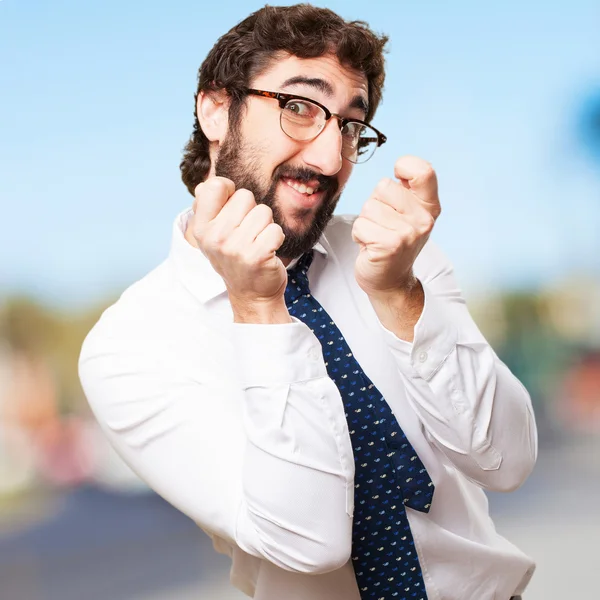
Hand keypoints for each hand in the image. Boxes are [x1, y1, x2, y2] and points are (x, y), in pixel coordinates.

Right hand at [186, 177, 287, 304]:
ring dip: (265, 225)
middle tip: (247, 234)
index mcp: (201, 228)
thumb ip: (208, 208)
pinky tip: (267, 251)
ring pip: (264, 211)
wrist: (251, 295)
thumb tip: (205, 185)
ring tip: (257, 243)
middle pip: (245, 196)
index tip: (233, 210)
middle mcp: (215, 237)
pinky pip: (276, 229)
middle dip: (251, 211)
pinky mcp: (258, 256)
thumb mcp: (214, 235)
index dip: (230, 191)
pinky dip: (277, 239)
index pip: (216, 185)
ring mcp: (236, 248)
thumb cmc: (235, 258)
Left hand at [351, 156, 440, 297]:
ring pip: (368, 207)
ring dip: (366, 222)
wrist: (391, 281)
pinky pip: (360, 226)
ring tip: (376, 237)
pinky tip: (371, 247)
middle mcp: (423, 219)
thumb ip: (407, 191)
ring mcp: (407, 233)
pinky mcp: (389, 245)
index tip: (398, 181)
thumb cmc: (394, 242)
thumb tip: (401, 165)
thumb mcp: (408, 214)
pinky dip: (359, 236)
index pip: (423, 171)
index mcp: (429, 207)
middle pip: (383, 186)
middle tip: (383, 225)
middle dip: (375, 204)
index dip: (404, 167)